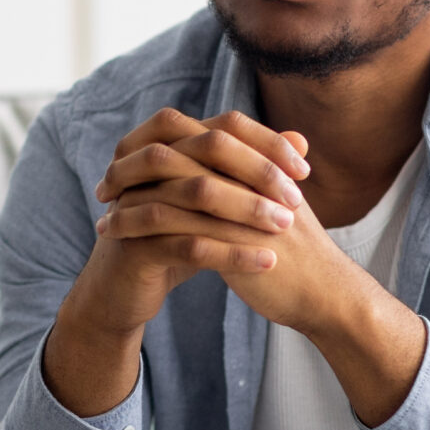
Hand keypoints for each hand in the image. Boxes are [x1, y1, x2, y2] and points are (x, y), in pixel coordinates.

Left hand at [83, 112, 429, 425]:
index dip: (159, 143)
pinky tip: (115, 240)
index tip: (127, 160)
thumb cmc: (301, 255)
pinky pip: (173, 226)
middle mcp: (248, 177)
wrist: (327, 295)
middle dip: (133, 166)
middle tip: (104, 184)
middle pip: (178, 152)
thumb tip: (216, 167)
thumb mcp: (277, 205)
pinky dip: (139, 228)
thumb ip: (251, 181)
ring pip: (170, 188)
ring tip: (103, 218)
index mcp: (259, 163)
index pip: (201, 134)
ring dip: (129, 201)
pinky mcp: (232, 240)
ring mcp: (241, 207)